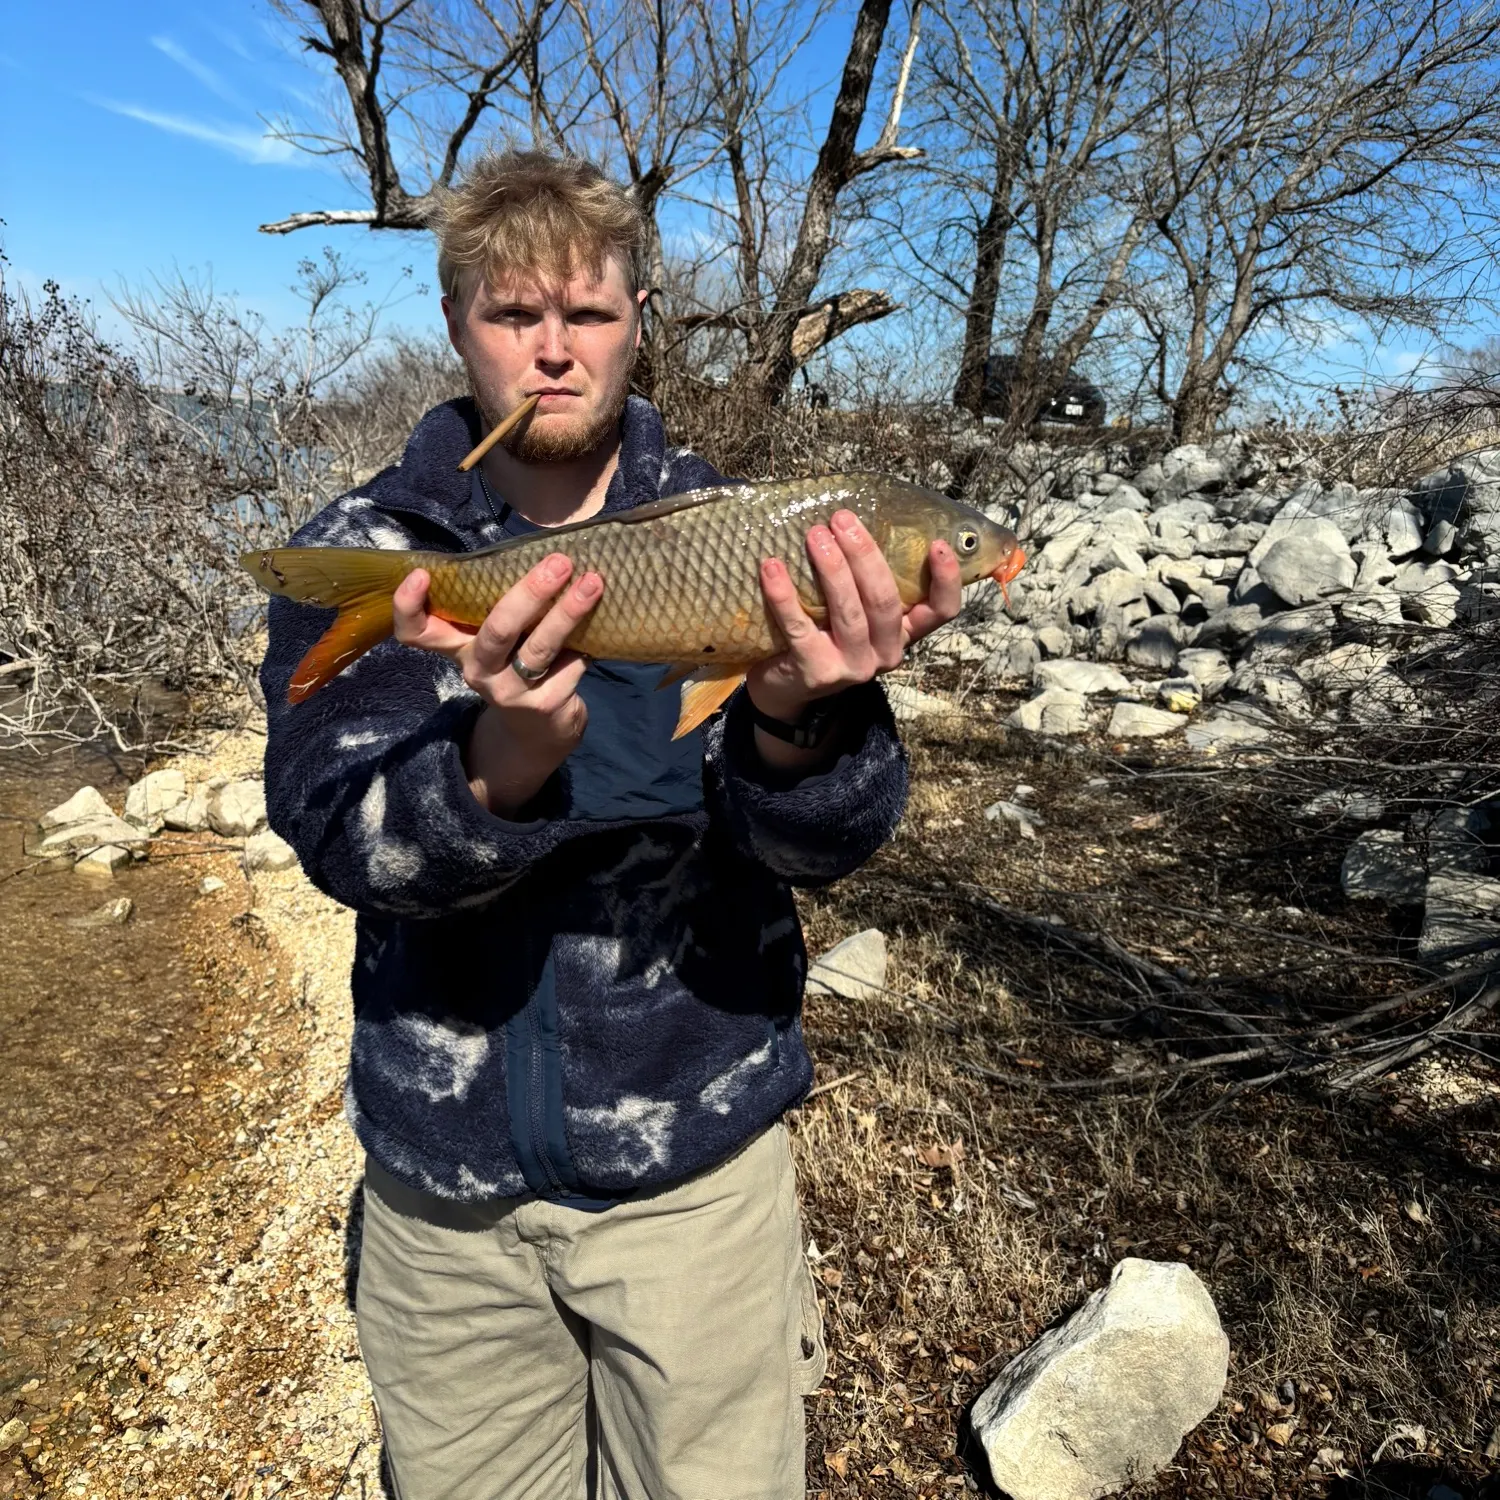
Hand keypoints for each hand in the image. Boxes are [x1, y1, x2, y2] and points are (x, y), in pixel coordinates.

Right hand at [393, 554, 602, 814]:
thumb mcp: (499, 638)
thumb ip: (499, 604)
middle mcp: (477, 670)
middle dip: (529, 593)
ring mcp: (510, 691)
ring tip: (592, 583)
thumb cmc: (517, 662)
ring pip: (539, 648)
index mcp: (458, 647)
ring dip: (568, 612)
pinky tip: (601, 627)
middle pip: (496, 631)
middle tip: (558, 563)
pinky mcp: (544, 705)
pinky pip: (570, 665)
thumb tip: (540, 550)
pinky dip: (587, 643)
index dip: (409, 607)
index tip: (420, 575)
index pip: (415, 633)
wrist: (538, 729)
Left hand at [746, 509, 961, 726]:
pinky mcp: (817, 673)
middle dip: (864, 555)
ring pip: (849, 613)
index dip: (946, 581)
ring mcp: (853, 667)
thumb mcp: (855, 613)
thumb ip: (864, 583)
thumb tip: (852, 521)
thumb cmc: (824, 635)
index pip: (941, 612)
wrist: (785, 688)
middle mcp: (885, 653)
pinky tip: (771, 568)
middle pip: (885, 601)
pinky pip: (800, 629)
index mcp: (903, 633)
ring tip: (815, 536)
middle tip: (842, 520)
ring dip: (832, 569)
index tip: (938, 544)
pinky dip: (784, 596)